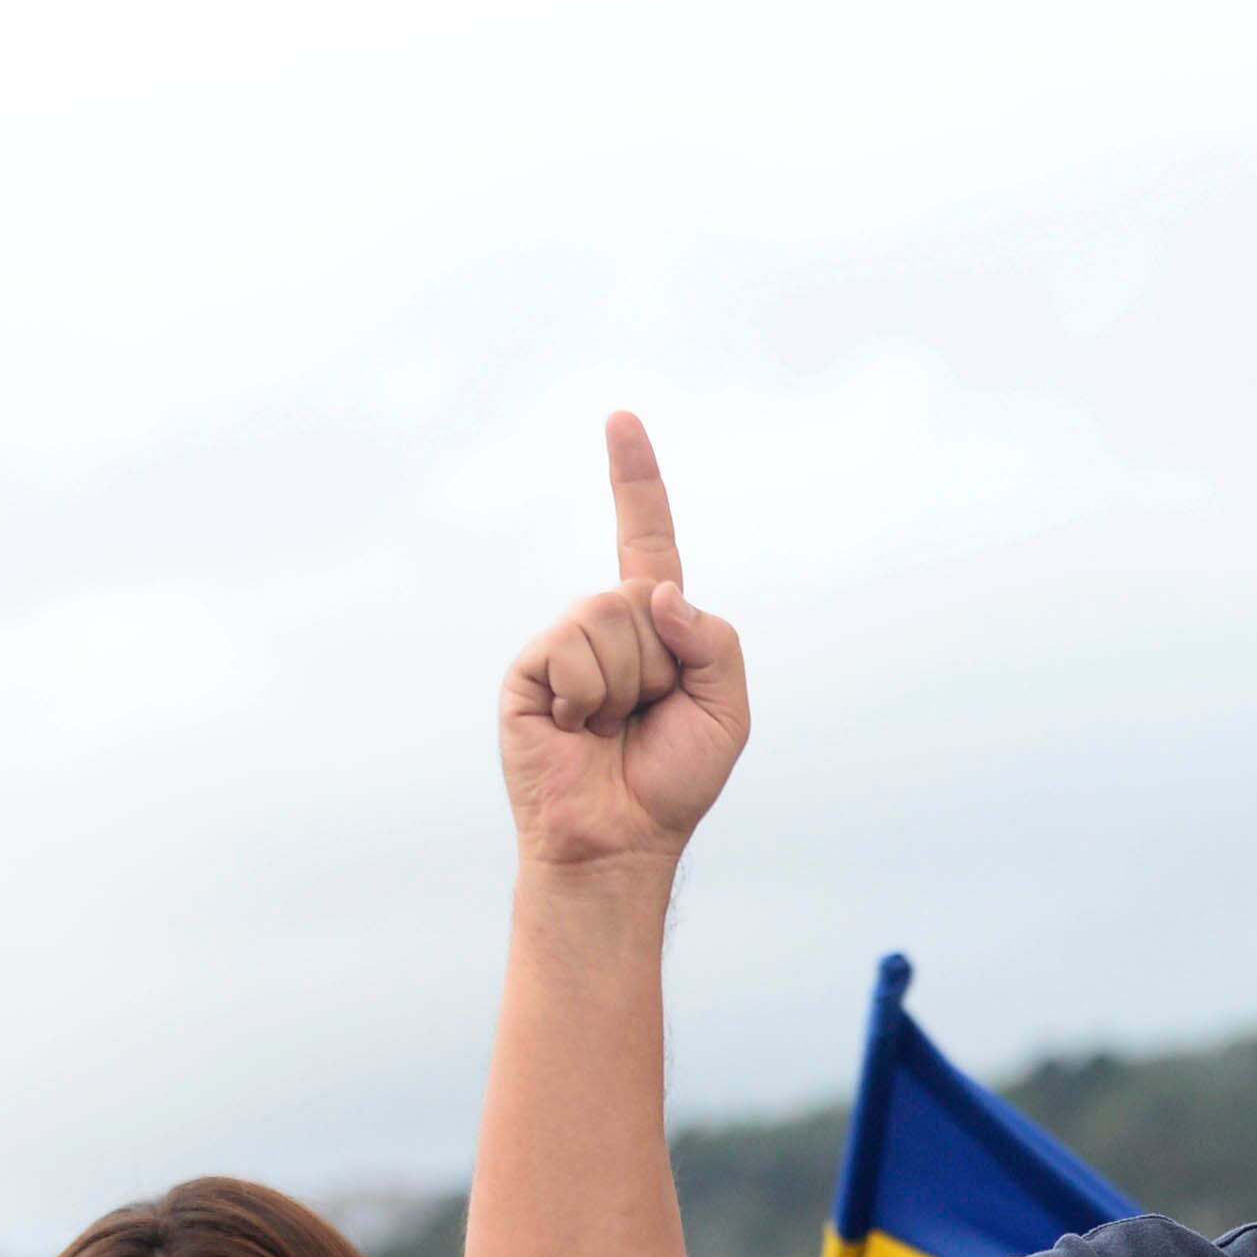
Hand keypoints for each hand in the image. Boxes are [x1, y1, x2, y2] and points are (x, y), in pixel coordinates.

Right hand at [497, 412, 751, 870]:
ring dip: (624, 684)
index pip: (645, 539)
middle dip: (660, 664)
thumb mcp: (727, 708)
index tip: (621, 419)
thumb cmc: (673, 779)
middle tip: (644, 717)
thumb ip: (713, 640)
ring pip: (606, 620)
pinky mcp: (529, 671)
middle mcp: (604, 627)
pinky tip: (576, 730)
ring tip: (609, 726)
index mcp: (654, 628)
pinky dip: (586, 696)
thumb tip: (656, 592)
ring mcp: (562, 646)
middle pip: (640, 596)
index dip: (634, 480)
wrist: (619, 838)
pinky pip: (571, 652)